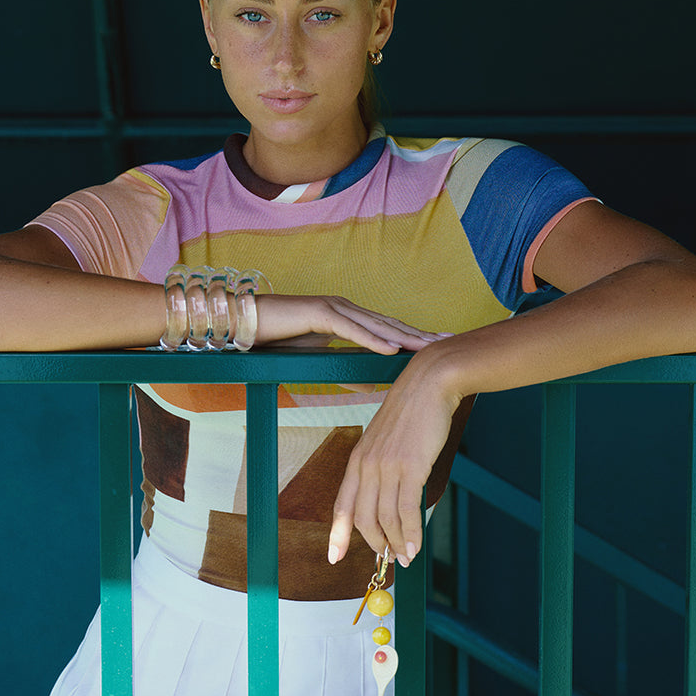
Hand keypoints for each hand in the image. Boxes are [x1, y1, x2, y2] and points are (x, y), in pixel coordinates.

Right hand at [255, 293, 448, 353]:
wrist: (248, 323)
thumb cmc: (279, 340)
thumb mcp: (318, 358)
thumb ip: (344, 370)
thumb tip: (368, 387)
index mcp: (348, 318)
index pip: (387, 329)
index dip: (413, 337)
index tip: (438, 345)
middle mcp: (345, 310)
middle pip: (390, 324)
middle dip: (419, 334)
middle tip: (448, 341)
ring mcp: (334, 308)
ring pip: (376, 325)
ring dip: (403, 337)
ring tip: (428, 348)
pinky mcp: (319, 314)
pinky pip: (351, 329)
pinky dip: (373, 339)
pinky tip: (392, 349)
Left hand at [327, 346, 461, 566]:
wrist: (429, 384)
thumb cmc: (412, 414)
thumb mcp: (386, 442)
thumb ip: (382, 468)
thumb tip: (389, 500)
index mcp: (357, 460)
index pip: (342, 505)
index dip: (337, 534)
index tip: (334, 557)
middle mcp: (366, 466)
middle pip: (363, 518)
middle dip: (375, 544)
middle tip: (388, 560)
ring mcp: (386, 467)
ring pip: (386, 518)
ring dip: (396, 544)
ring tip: (406, 558)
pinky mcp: (410, 467)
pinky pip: (407, 510)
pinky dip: (410, 533)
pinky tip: (415, 546)